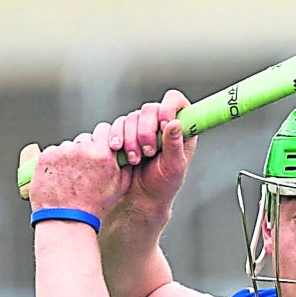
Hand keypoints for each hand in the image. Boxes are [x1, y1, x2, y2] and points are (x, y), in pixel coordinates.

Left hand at [31, 122, 130, 216]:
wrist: (66, 218)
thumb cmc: (94, 205)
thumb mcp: (119, 186)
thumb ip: (123, 165)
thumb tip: (124, 152)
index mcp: (103, 154)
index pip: (104, 131)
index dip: (102, 141)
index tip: (99, 150)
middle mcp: (83, 149)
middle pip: (85, 139)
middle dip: (85, 150)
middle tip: (84, 169)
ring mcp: (63, 152)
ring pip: (68, 146)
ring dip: (69, 156)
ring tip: (70, 176)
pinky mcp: (46, 156)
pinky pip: (52, 152)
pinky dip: (55, 162)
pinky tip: (59, 176)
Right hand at [108, 89, 195, 212]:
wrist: (140, 196)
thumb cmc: (164, 183)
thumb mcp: (174, 167)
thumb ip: (175, 145)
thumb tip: (176, 123)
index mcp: (179, 127)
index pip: (175, 100)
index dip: (168, 107)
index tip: (163, 125)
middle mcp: (159, 123)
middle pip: (149, 108)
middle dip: (146, 130)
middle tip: (149, 152)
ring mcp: (140, 127)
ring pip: (131, 117)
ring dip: (131, 138)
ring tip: (135, 159)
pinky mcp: (123, 133)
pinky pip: (116, 126)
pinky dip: (116, 138)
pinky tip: (118, 151)